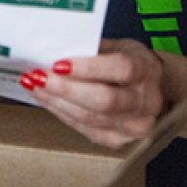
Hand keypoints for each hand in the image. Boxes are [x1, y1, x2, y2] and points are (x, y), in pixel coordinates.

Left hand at [20, 38, 163, 148]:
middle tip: (37, 76)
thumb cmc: (127, 61)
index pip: (120, 69)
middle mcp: (145, 102)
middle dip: (64, 89)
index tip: (58, 63)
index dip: (88, 68)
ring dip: (55, 101)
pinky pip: (84, 128)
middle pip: (103, 100)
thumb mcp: (115, 46)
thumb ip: (89, 49)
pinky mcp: (119, 140)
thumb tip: (52, 49)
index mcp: (146, 70)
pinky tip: (45, 99)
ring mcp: (134, 126)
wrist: (153, 89)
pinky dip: (61, 112)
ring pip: (90, 117)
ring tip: (33, 86)